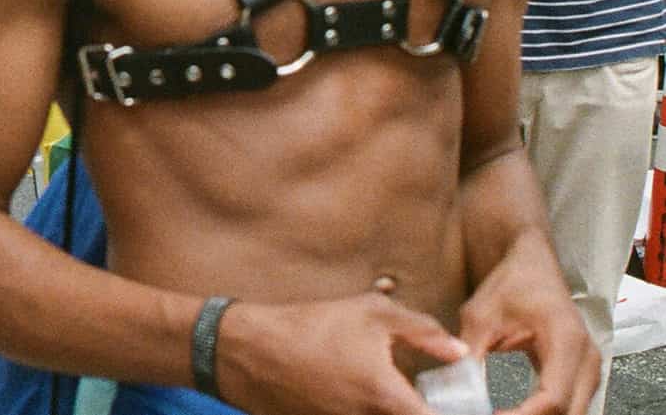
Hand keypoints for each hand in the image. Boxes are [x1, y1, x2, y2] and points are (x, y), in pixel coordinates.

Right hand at [217, 294, 471, 414]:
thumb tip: (460, 353)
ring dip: (400, 410)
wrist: (248, 351)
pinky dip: (373, 411)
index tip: (470, 402)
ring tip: (401, 392)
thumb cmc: (310, 328)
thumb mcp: (371, 314)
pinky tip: (365, 390)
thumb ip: (423, 331)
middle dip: (428, 410)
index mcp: (388, 398)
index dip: (461, 413)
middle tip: (434, 397)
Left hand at [458, 240, 598, 414]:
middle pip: (569, 413)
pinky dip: (545, 414)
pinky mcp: (581, 372)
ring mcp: (589, 367)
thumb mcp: (480, 316)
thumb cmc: (511, 284)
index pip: (553, 398)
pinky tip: (515, 414)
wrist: (533, 264)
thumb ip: (470, 353)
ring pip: (573, 412)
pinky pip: (570, 404)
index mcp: (566, 341)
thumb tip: (457, 390)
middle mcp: (587, 358)